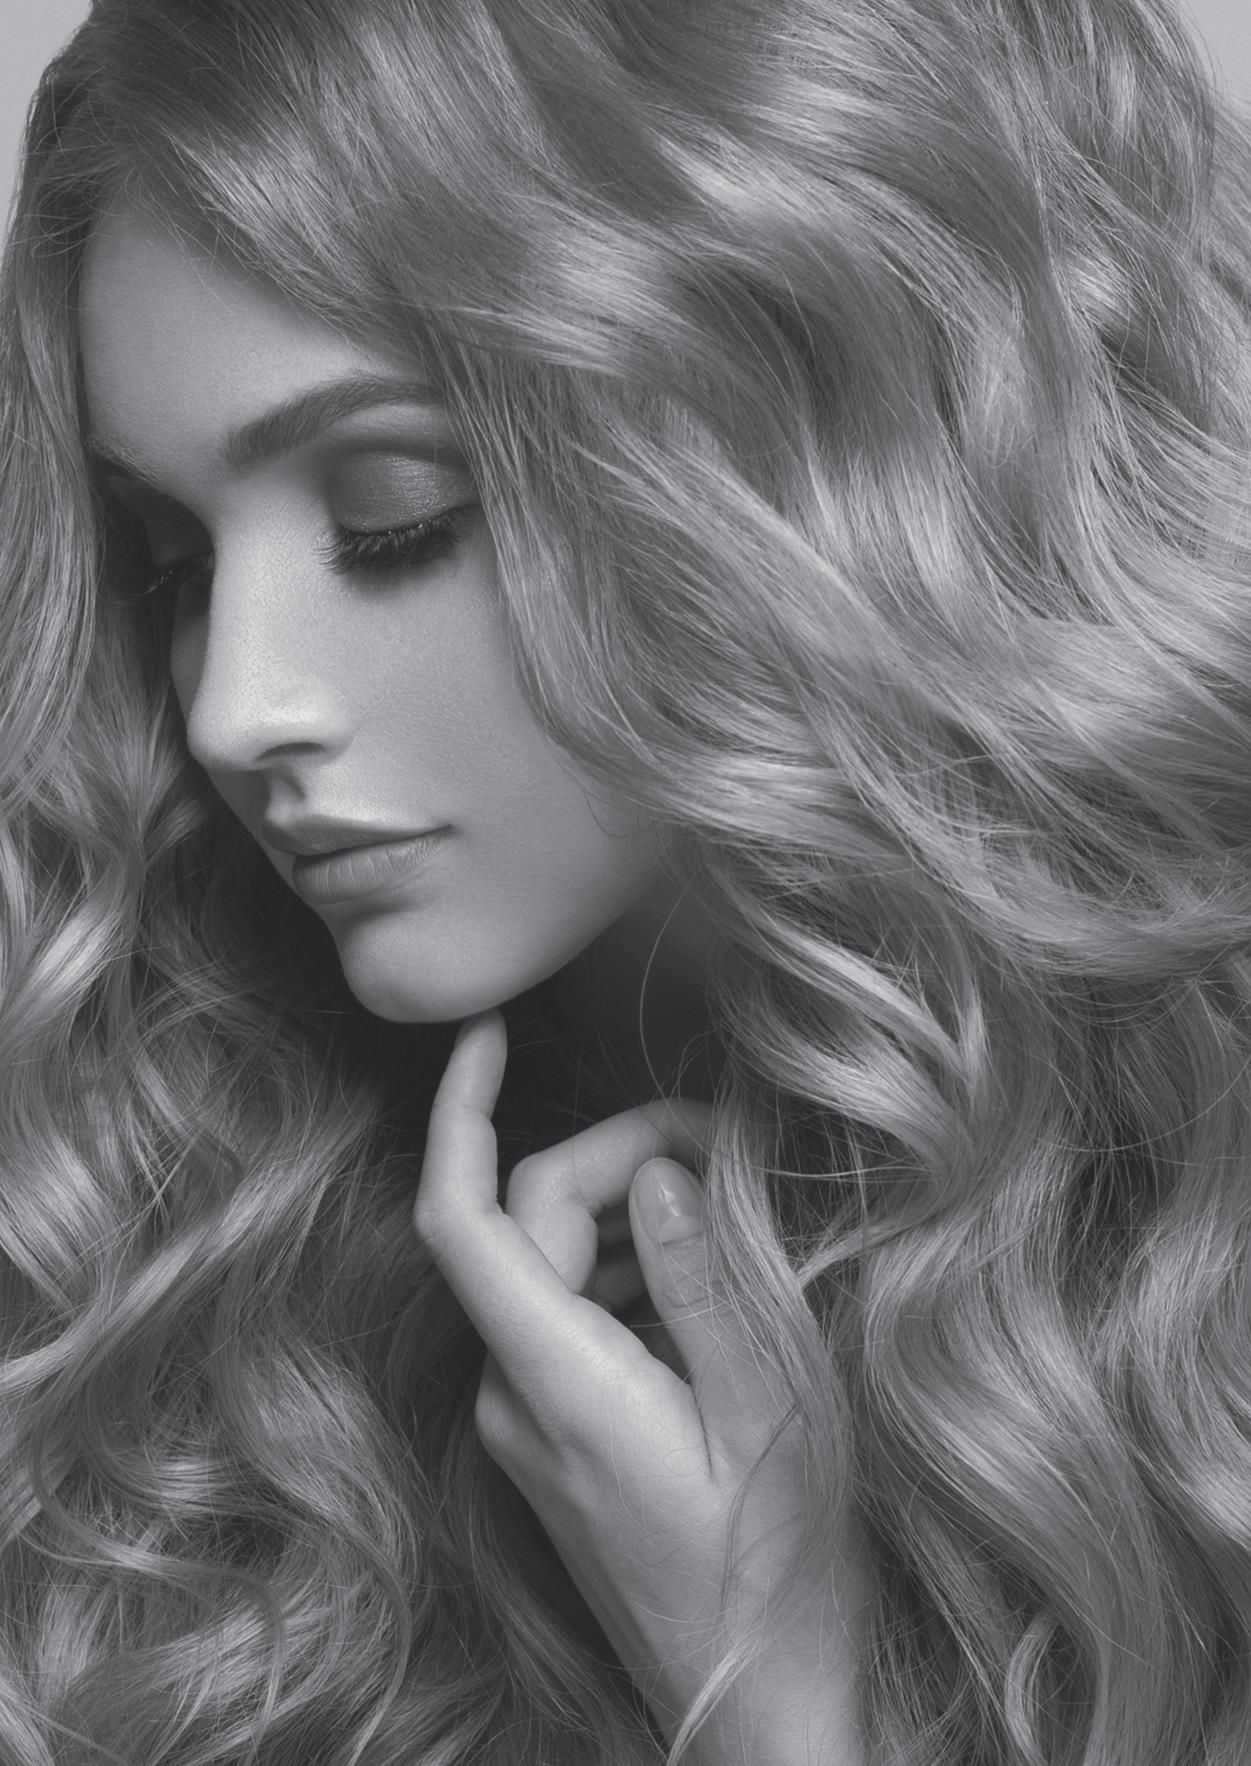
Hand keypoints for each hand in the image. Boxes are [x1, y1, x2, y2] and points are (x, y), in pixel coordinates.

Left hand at [412, 1010, 871, 1764]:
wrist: (756, 1714)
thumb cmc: (780, 1575)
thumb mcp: (772, 1416)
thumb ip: (707, 1284)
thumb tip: (654, 1172)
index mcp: (557, 1383)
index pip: (463, 1220)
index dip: (459, 1110)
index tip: (484, 1030)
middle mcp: (514, 1397)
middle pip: (529, 1224)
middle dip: (612, 1156)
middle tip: (723, 1143)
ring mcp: (527, 1425)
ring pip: (551, 1268)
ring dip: (626, 1216)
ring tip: (732, 1215)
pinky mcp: (553, 1442)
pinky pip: (570, 1320)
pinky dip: (628, 1276)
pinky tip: (708, 1292)